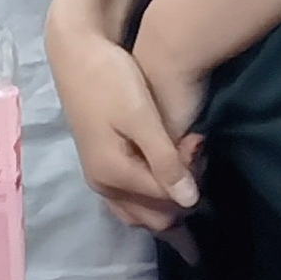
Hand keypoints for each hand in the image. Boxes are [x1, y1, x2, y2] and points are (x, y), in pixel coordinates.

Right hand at [45, 13, 199, 232]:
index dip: (192, 182)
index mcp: (114, 174)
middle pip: (152, 217)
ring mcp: (99, 177)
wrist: (77, 52)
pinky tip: (160, 205)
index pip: (166, 199)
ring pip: (137, 215)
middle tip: (204, 184)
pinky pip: (128, 203)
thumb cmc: (111, 80)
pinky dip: (149, 207)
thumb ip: (166, 161)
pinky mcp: (100, 165)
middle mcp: (103, 184)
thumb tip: (191, 202)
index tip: (202, 148)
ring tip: (190, 227)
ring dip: (165, 215)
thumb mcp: (142, 118)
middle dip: (181, 207)